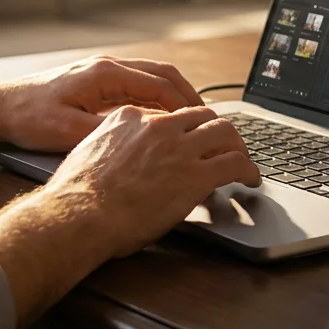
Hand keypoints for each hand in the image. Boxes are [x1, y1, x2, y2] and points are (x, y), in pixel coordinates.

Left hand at [0, 56, 202, 151]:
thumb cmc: (29, 117)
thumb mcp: (72, 131)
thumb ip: (115, 130)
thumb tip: (152, 132)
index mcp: (105, 74)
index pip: (160, 84)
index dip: (185, 104)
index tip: (203, 122)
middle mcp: (107, 67)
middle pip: (162, 75)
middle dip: (188, 96)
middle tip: (207, 119)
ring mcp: (101, 72)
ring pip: (150, 79)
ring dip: (173, 97)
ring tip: (191, 120)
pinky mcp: (95, 82)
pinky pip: (135, 87)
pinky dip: (155, 100)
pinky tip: (160, 120)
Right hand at [43, 105, 259, 256]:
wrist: (78, 215)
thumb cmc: (76, 196)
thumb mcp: (90, 155)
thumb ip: (112, 148)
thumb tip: (120, 161)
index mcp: (130, 117)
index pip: (169, 114)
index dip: (185, 128)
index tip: (190, 139)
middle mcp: (158, 125)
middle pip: (202, 115)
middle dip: (216, 130)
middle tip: (224, 146)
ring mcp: (179, 147)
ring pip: (225, 132)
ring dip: (238, 146)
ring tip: (244, 161)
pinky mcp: (196, 174)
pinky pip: (236, 164)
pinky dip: (250, 171)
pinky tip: (252, 181)